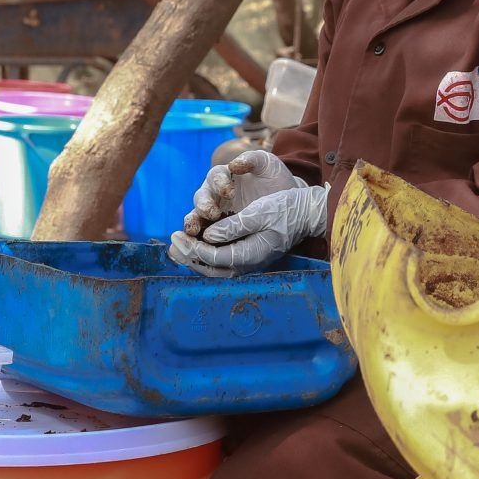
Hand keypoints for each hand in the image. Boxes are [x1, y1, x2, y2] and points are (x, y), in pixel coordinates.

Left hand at [169, 183, 328, 276]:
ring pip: (214, 268)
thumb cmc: (286, 210)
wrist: (306, 214)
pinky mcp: (247, 253)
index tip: (178, 235)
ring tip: (177, 247)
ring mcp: (248, 260)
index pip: (214, 258)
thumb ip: (234, 226)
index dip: (193, 248)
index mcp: (251, 254)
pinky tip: (195, 244)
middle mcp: (248, 262)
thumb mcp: (260, 213)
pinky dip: (204, 255)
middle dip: (189, 256)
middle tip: (172, 244)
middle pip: (211, 268)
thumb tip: (209, 234)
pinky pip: (221, 260)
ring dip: (194, 258)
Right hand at [184, 149, 302, 238]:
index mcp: (223, 176)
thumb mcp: (268, 165)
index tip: (230, 192)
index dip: (219, 183)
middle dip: (203, 205)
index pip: (214, 177)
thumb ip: (252, 159)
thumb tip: (234, 165)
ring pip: (196, 217)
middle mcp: (214, 195)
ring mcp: (213, 213)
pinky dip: (199, 241)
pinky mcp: (217, 231)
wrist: (286, 201)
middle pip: (201, 198)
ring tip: (195, 231)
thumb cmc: (275, 180)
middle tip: (212, 213)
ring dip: (194, 223)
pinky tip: (200, 248)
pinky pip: (204, 235)